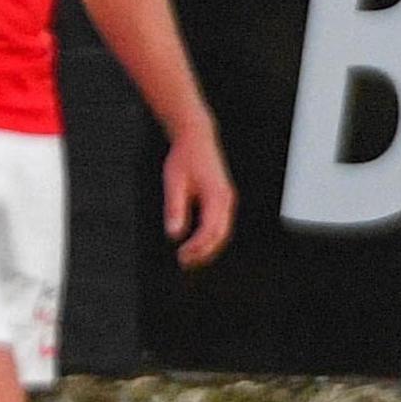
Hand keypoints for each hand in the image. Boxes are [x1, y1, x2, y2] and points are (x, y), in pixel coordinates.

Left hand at [163, 123, 235, 267]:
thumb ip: (174, 208)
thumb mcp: (173, 182)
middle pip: (220, 235)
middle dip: (203, 252)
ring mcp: (227, 200)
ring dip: (207, 247)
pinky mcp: (223, 199)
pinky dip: (210, 237)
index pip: (210, 231)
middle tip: (184, 263)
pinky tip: (196, 243)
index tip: (181, 257)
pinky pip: (220, 224)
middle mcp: (226, 200)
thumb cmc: (184, 158)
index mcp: (216, 197)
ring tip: (189, 258)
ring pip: (222, 232)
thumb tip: (174, 234)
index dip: (197, 248)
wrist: (196, 138)